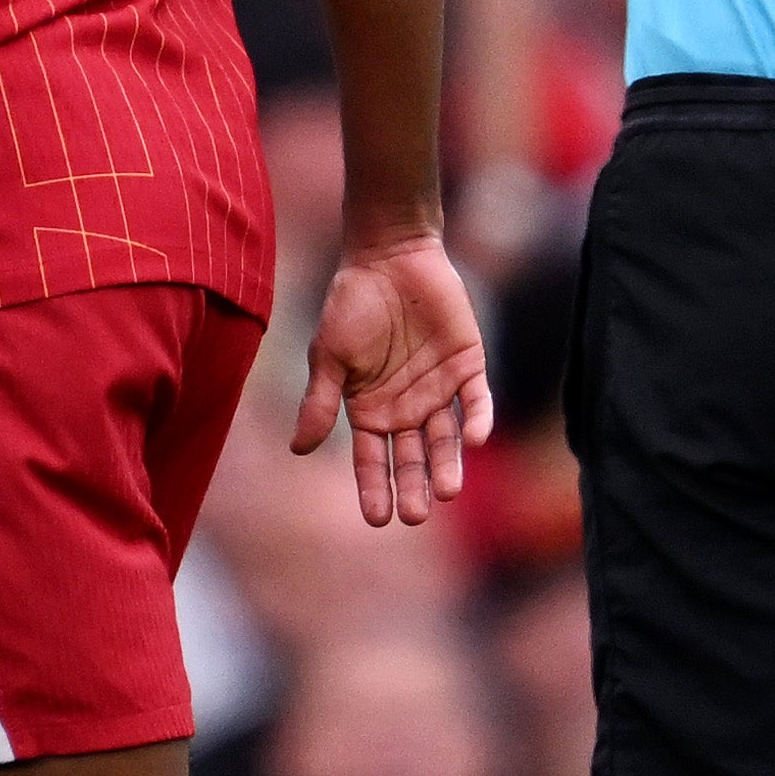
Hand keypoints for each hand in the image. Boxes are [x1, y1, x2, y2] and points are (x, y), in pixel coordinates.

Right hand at [292, 229, 498, 526]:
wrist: (389, 256)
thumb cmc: (352, 304)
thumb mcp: (329, 356)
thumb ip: (321, 402)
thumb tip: (297, 451)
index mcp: (370, 410)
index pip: (372, 460)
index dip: (375, 489)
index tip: (378, 519)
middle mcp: (406, 407)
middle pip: (411, 457)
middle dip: (414, 487)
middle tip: (418, 516)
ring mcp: (439, 388)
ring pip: (446, 437)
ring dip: (448, 464)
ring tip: (448, 491)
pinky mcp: (467, 364)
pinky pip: (476, 399)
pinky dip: (477, 419)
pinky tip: (474, 439)